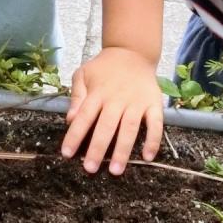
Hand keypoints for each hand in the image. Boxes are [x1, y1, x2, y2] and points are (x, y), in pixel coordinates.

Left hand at [61, 46, 163, 175]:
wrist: (132, 52)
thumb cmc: (104, 68)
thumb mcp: (84, 74)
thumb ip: (77, 96)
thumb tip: (70, 119)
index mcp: (98, 92)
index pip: (84, 117)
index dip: (74, 135)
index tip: (66, 154)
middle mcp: (117, 99)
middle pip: (106, 126)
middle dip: (97, 148)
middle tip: (89, 169)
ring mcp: (137, 102)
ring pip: (129, 128)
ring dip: (122, 150)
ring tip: (115, 170)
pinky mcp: (154, 104)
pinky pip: (156, 124)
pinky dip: (153, 140)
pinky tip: (148, 157)